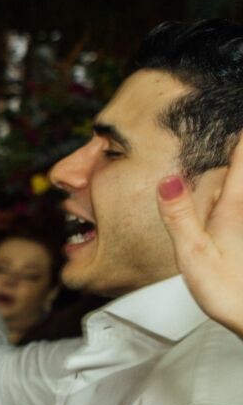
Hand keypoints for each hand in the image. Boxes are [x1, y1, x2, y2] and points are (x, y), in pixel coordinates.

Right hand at [159, 148, 242, 337]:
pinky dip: (231, 190)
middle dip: (238, 150)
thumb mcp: (194, 254)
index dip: (239, 135)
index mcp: (233, 206)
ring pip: (237, 191)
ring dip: (233, 173)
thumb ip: (179, 216)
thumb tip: (168, 179)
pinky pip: (236, 204)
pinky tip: (218, 201)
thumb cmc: (228, 290)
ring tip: (232, 152)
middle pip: (242, 169)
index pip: (241, 157)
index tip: (234, 114)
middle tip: (232, 130)